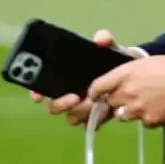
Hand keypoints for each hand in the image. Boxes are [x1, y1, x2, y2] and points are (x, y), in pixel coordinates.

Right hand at [29, 29, 146, 127]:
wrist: (128, 74)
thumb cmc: (109, 60)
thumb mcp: (107, 47)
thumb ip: (104, 39)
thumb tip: (102, 39)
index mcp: (62, 78)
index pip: (41, 86)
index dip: (36, 91)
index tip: (38, 95)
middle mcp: (67, 95)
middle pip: (53, 106)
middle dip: (60, 104)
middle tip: (75, 97)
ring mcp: (80, 108)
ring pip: (70, 116)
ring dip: (78, 112)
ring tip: (92, 104)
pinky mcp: (94, 117)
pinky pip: (89, 123)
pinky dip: (93, 120)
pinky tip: (103, 113)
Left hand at [87, 53, 164, 127]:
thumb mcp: (143, 61)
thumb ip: (125, 73)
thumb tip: (114, 81)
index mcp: (124, 73)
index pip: (97, 87)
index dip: (95, 94)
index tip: (96, 97)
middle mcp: (127, 91)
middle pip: (109, 104)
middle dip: (116, 103)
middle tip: (131, 98)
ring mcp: (138, 108)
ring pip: (123, 116)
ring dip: (132, 111)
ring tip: (150, 101)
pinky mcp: (150, 120)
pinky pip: (144, 123)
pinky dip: (150, 118)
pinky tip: (162, 108)